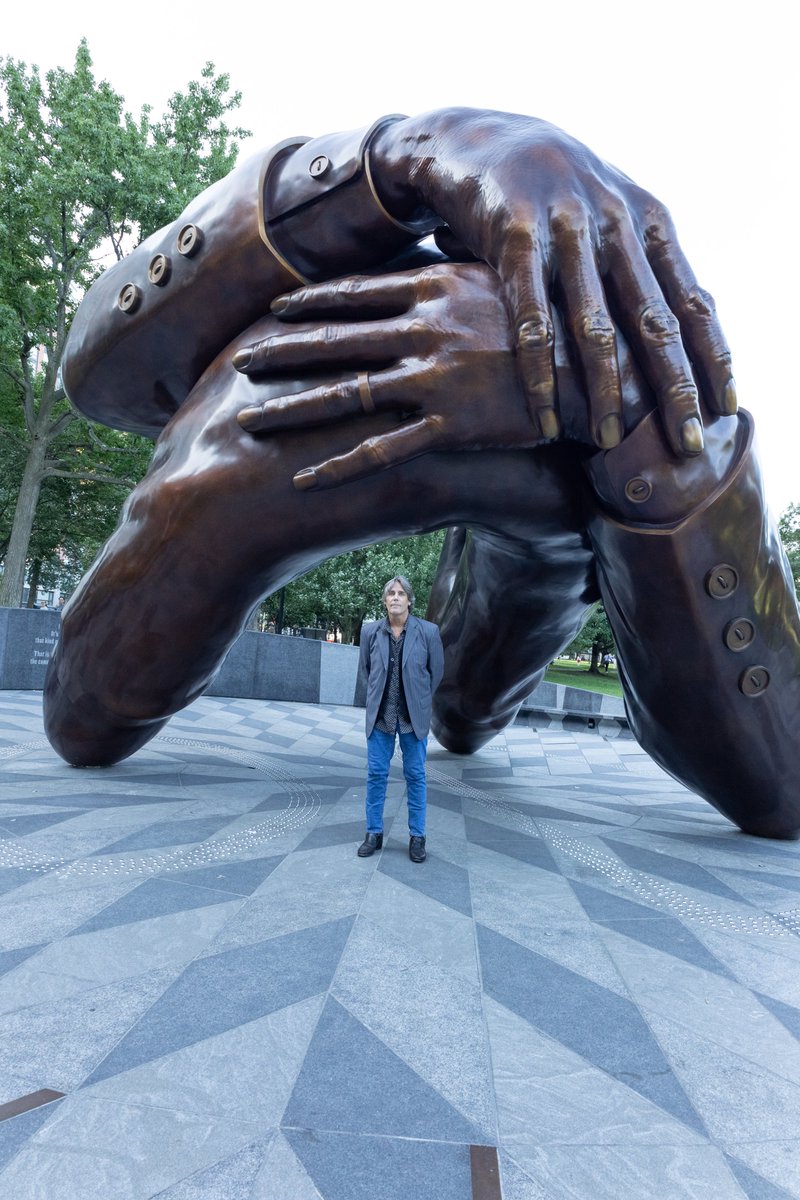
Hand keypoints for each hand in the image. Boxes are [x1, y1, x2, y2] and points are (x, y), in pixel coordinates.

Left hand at [235, 264, 537, 488]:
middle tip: (239, 362)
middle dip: (280, 352)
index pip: (356, 292)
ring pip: (344, 394)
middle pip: (334, 341)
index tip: (275, 308)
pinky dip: (338, 467)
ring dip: (291, 408)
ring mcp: (435, 378)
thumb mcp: (509, 274)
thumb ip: (463, 265)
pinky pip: (382, 451)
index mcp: (437, 286)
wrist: (607, 364)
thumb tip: (440, 245)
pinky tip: (303, 480)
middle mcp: (425, 328)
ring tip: (246, 420)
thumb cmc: (562, 316)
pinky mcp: (451, 425)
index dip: (310, 302)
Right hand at [369, 108, 734, 455]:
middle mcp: (615, 224)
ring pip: (595, 327)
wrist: (475, 137)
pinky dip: (540, 374)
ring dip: (607, 391)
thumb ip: (642, 266)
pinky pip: (532, 320)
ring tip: (611, 441)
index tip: (727, 409)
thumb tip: (684, 336)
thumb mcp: (607, 214)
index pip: (692, 301)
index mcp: (648, 223)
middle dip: (675, 388)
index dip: (713, 357)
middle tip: (688, 444)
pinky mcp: (513, 238)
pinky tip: (547, 416)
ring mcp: (565, 230)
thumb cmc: (550, 192)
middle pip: (654, 322)